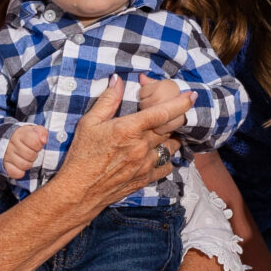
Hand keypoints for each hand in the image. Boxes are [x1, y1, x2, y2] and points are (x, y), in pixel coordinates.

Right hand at [2, 125, 48, 179]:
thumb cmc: (26, 136)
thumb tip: (43, 140)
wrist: (11, 139)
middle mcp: (11, 143)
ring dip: (29, 163)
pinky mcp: (5, 164)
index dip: (38, 145)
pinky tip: (21, 166)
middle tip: (32, 152)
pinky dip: (21, 172)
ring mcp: (7, 154)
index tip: (37, 145)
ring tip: (27, 158)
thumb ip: (42, 133)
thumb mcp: (35, 131)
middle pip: (30, 155)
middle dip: (34, 155)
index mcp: (20, 134)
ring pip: (24, 165)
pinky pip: (16, 173)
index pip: (34, 142)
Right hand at [55, 78, 193, 212]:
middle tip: (177, 112)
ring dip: (172, 138)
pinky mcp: (145, 179)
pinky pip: (166, 166)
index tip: (191, 96)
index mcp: (129, 129)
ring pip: (171, 147)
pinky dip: (166, 158)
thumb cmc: (81, 155)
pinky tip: (158, 153)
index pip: (162, 113)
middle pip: (171, 129)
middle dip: (177, 118)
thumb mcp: (89, 123)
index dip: (179, 103)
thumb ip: (108, 100)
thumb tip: (118, 80)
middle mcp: (141, 147)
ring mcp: (146, 165)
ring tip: (166, 132)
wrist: (79, 190)